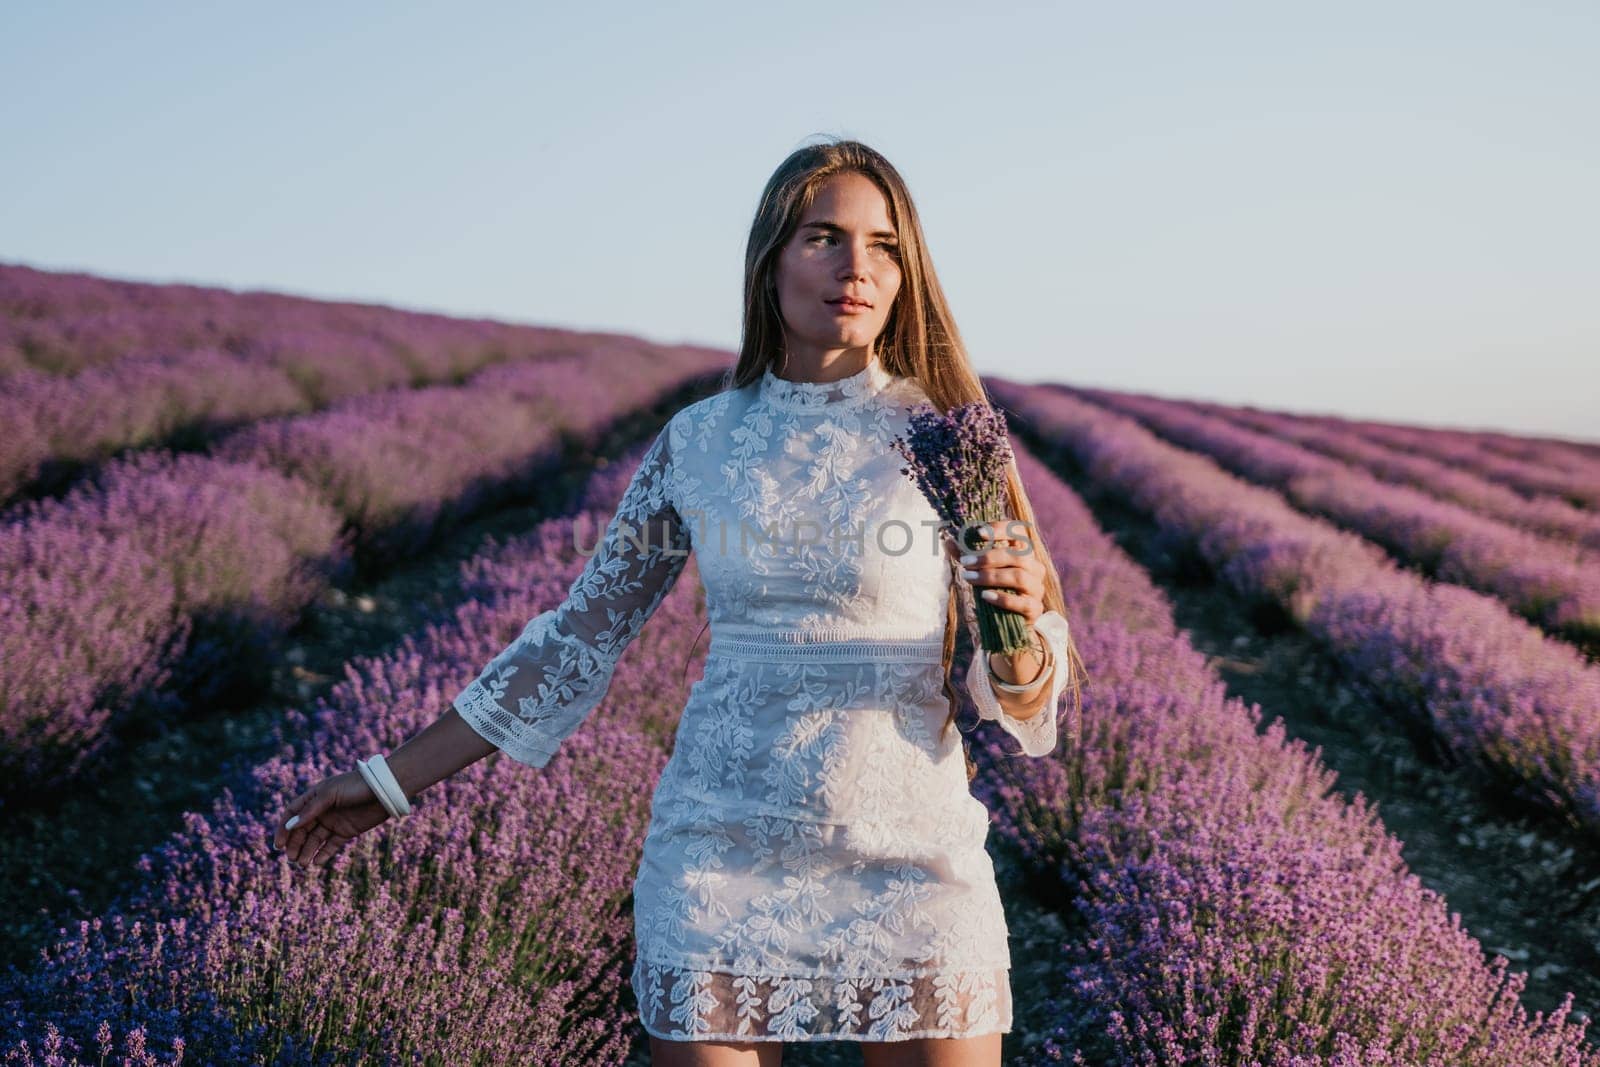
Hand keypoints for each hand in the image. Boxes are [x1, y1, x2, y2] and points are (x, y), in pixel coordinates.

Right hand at [272, 770, 390, 867]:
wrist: (385, 789)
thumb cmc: (356, 786)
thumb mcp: (331, 794)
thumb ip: (311, 810)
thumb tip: (290, 825)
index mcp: (315, 796)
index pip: (292, 813)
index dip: (283, 828)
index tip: (278, 845)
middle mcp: (322, 810)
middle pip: (302, 829)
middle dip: (295, 844)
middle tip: (292, 858)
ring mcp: (334, 821)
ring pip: (315, 840)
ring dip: (307, 852)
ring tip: (302, 864)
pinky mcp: (347, 831)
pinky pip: (331, 845)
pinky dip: (323, 854)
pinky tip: (315, 862)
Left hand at [942, 518, 1046, 628]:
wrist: (1007, 623)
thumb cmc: (994, 589)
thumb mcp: (979, 571)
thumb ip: (966, 556)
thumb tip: (946, 541)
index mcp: (1024, 553)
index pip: (1019, 532)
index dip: (1001, 529)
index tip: (979, 532)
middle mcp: (1034, 568)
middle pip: (1018, 555)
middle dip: (989, 558)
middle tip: (966, 562)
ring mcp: (1037, 588)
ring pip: (1019, 577)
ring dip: (991, 576)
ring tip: (969, 578)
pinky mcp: (1035, 609)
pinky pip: (1022, 603)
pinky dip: (1003, 598)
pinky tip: (985, 596)